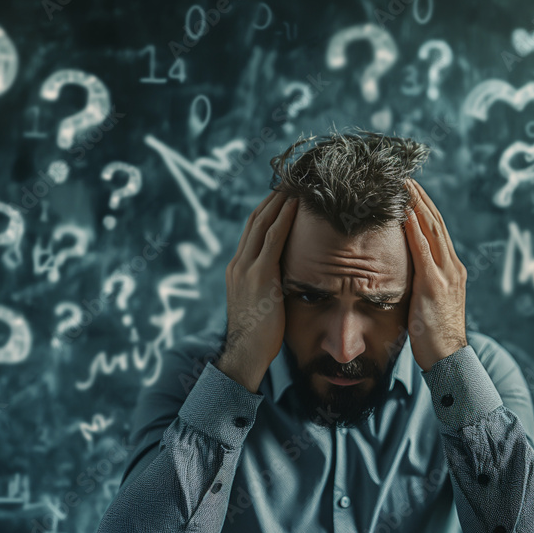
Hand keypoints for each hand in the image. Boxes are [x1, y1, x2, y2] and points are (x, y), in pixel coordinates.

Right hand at [218, 190, 297, 391]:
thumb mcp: (261, 303)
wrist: (247, 353)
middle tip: (289, 179)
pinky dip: (284, 219)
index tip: (281, 194)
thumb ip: (269, 285)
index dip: (266, 209)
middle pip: (255, 220)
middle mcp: (238, 264)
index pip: (251, 230)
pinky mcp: (259, 276)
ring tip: (295, 184)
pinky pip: (273, 240)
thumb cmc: (260, 334)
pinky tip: (296, 206)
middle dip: (272, 198)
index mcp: (237, 269)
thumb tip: (287, 278)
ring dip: (279, 201)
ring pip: (262, 224)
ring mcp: (246, 268)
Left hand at [403, 178, 467, 371]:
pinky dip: (415, 231)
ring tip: (404, 187)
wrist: (448, 358)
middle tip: (406, 178)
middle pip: (436, 224)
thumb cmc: (434, 335)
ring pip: (432, 231)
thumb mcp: (428, 301)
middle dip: (421, 199)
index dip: (425, 208)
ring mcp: (445, 275)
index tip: (411, 190)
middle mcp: (452, 267)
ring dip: (418, 206)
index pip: (437, 231)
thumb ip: (421, 282)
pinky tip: (406, 215)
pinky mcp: (434, 286)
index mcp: (452, 270)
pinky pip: (423, 252)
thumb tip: (404, 271)